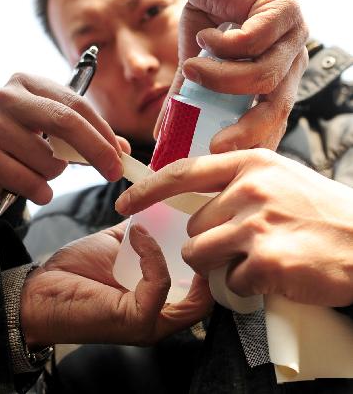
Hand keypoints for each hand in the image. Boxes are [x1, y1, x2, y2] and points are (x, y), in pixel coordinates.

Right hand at [0, 73, 129, 203]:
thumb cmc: (16, 135)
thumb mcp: (46, 122)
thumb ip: (83, 132)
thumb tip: (122, 149)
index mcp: (29, 84)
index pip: (77, 104)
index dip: (103, 132)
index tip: (121, 155)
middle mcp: (9, 98)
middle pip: (66, 122)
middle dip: (96, 150)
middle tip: (113, 172)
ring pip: (48, 159)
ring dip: (56, 174)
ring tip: (42, 170)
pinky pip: (27, 180)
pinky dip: (40, 190)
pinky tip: (39, 190)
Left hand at [21, 221, 211, 347]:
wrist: (42, 290)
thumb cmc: (77, 274)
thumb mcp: (119, 246)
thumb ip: (144, 236)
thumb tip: (158, 209)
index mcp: (160, 299)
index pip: (203, 287)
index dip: (211, 257)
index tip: (206, 224)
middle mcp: (162, 316)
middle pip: (208, 296)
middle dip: (209, 257)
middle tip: (201, 224)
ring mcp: (152, 321)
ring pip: (193, 295)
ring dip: (184, 251)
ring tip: (174, 225)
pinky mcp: (137, 319)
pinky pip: (159, 282)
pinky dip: (153, 254)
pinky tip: (139, 236)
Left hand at [116, 150, 352, 307]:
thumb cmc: (323, 212)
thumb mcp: (280, 178)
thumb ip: (240, 182)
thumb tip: (201, 197)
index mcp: (251, 163)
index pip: (183, 172)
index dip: (148, 189)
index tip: (125, 202)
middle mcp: (250, 188)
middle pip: (193, 225)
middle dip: (208, 240)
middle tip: (243, 244)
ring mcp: (256, 223)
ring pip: (200, 254)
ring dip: (221, 265)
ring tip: (256, 259)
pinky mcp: (266, 260)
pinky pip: (229, 282)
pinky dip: (244, 286)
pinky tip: (272, 275)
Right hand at [156, 0, 308, 150]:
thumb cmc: (208, 20)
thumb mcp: (197, 65)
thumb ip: (187, 98)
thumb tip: (161, 136)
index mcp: (279, 79)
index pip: (277, 120)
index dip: (253, 141)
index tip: (221, 156)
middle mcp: (293, 61)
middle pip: (279, 106)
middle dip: (246, 129)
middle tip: (214, 144)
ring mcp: (293, 35)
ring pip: (264, 76)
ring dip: (220, 79)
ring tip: (192, 69)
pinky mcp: (283, 10)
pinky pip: (252, 42)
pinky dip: (221, 46)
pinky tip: (205, 38)